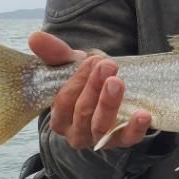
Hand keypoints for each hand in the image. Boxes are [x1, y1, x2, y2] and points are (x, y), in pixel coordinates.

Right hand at [28, 30, 151, 149]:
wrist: (111, 95)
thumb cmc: (86, 82)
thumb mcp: (71, 67)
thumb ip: (55, 54)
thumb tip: (35, 37)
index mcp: (60, 118)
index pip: (64, 102)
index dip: (77, 81)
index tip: (92, 60)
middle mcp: (77, 134)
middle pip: (83, 113)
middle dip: (94, 88)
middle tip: (107, 65)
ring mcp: (99, 139)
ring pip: (101, 126)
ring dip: (109, 104)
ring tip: (117, 83)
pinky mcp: (122, 141)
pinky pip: (128, 139)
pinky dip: (135, 128)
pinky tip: (143, 115)